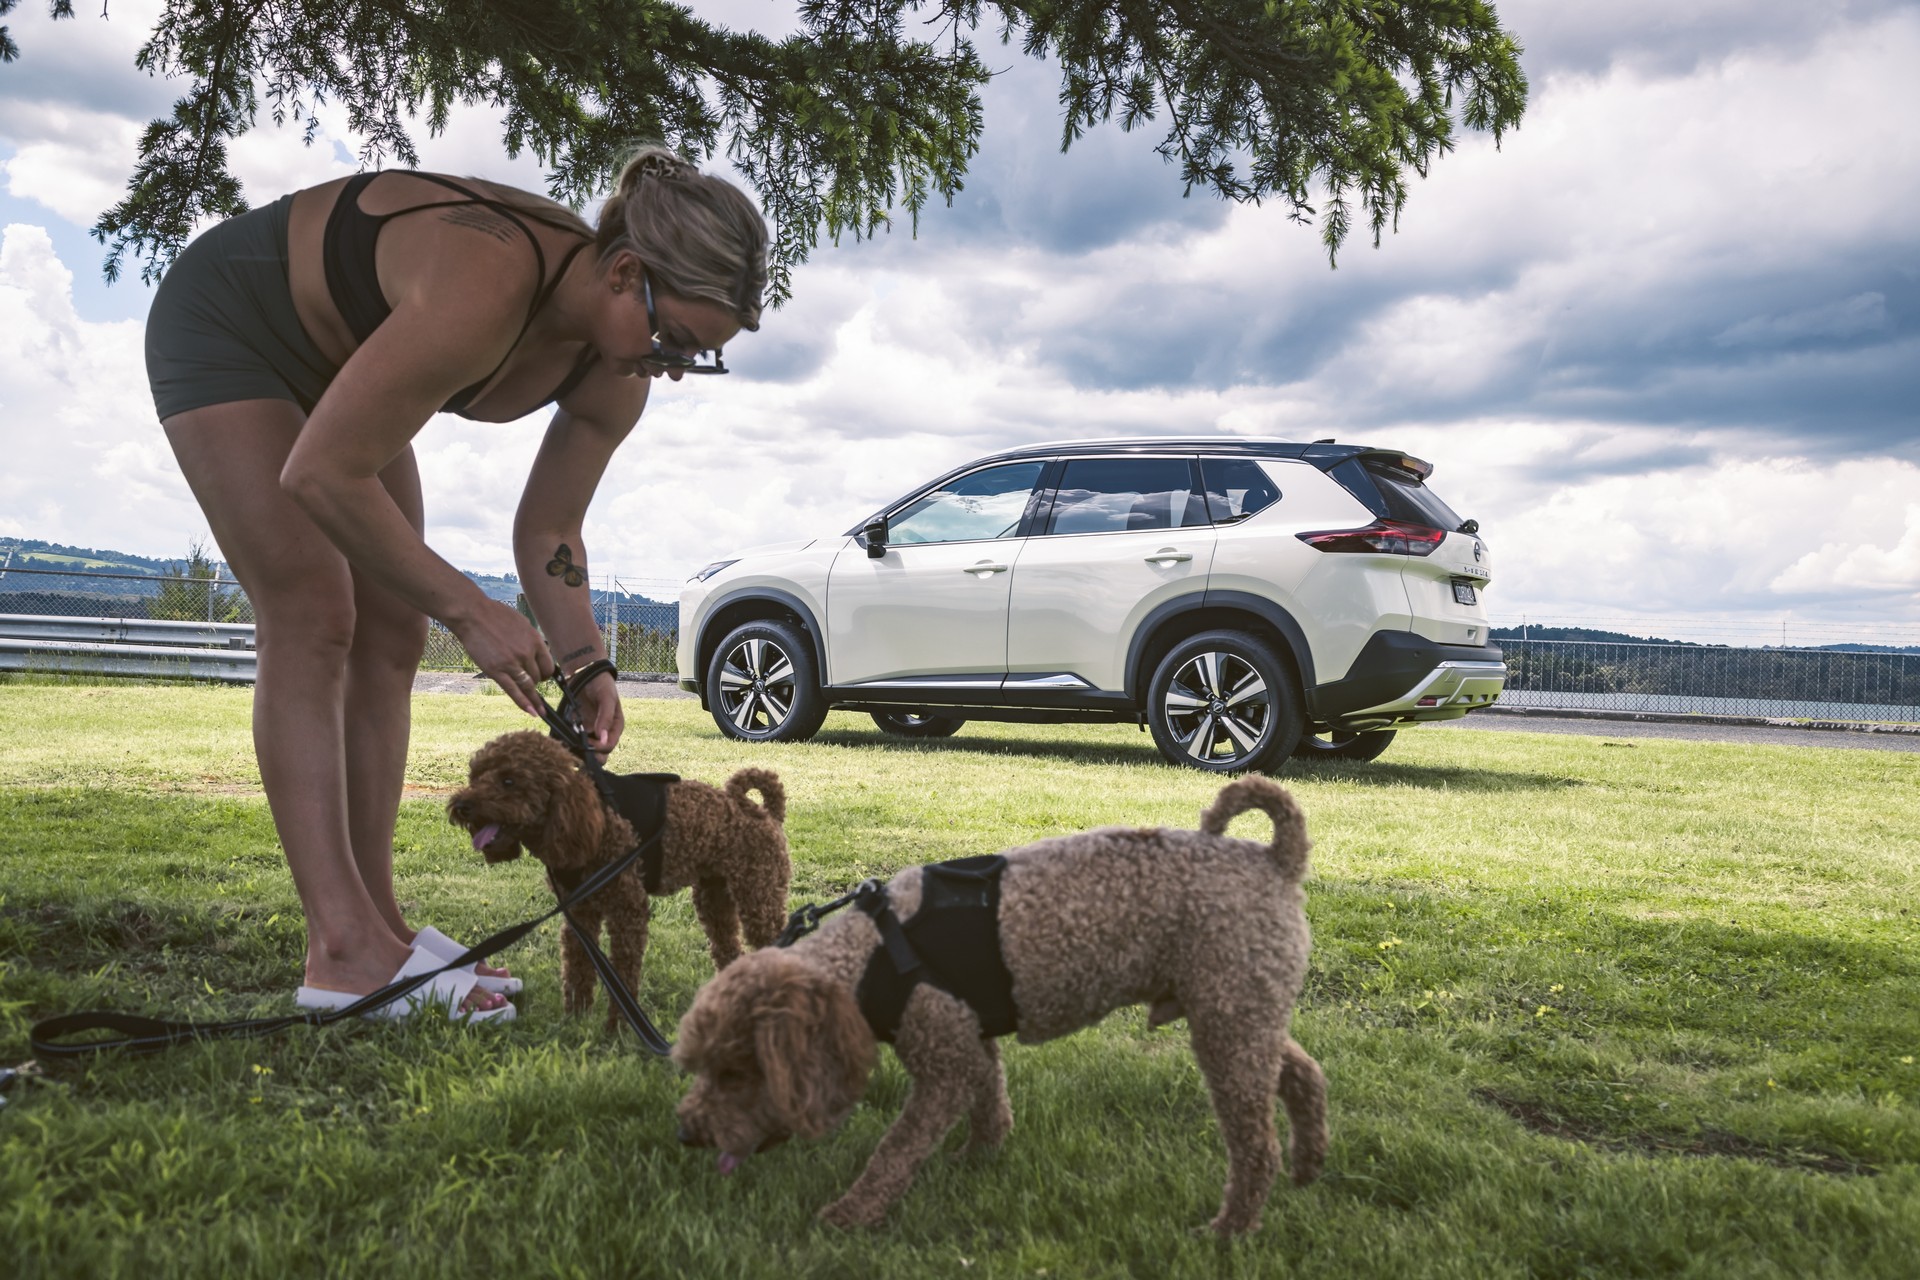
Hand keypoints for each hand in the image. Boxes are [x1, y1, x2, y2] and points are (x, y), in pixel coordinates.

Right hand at [454, 599, 554, 716]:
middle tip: (531, 685)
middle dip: (536, 683)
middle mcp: (526, 653)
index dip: (546, 674)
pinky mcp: (496, 670)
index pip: (548, 666)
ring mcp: (511, 663)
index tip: (543, 677)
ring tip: (539, 710)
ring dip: (533, 698)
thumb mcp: (522, 623)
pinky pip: (513, 691)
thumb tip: (537, 652)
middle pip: (538, 677)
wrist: (472, 615)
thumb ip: (531, 640)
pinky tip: (531, 712)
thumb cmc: (495, 616)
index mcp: (535, 640)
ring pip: (528, 686)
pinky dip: (523, 703)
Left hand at [571, 670, 624, 759]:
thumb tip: (603, 739)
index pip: (609, 746)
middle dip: (590, 756)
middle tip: (578, 750)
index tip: (588, 742)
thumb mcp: (607, 698)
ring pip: (586, 750)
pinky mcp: (577, 728)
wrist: (586, 673)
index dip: (599, 748)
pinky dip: (568, 743)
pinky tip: (562, 740)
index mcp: (615, 727)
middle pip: (600, 753)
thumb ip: (606, 718)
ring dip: (578, 751)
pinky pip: (573, 741)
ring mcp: (589, 731)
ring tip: (569, 746)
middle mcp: (603, 732)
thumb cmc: (601, 684)